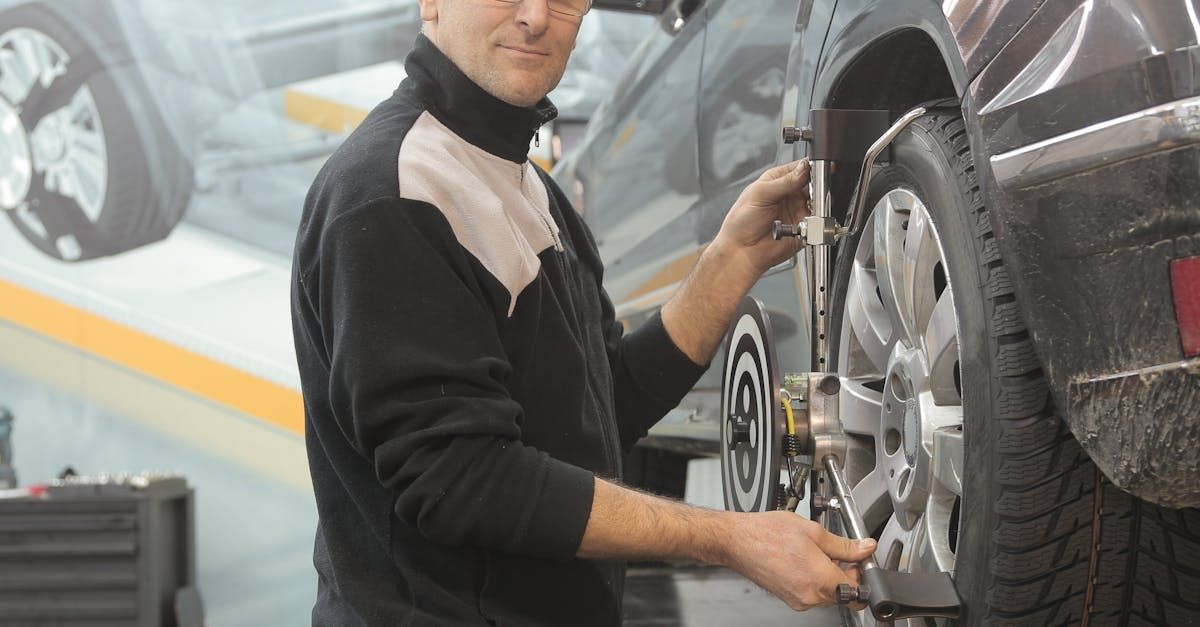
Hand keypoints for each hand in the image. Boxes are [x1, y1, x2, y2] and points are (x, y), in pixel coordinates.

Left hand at [712, 159, 811, 276]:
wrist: (741, 251)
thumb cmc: (741, 222)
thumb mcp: (760, 194)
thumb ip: (784, 182)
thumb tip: (804, 168)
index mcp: (777, 180)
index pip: (801, 167)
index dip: (811, 166)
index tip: (818, 168)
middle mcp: (789, 194)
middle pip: (814, 183)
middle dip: (818, 185)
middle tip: (812, 190)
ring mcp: (798, 210)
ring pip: (819, 201)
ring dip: (818, 203)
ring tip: (808, 207)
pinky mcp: (804, 227)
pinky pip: (819, 222)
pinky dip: (817, 220)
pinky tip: (806, 221)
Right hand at [720, 511, 875, 611]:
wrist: (737, 541)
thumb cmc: (767, 533)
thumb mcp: (813, 531)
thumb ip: (844, 544)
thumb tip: (865, 548)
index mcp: (821, 580)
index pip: (858, 590)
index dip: (861, 573)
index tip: (857, 559)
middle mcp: (810, 596)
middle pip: (843, 592)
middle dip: (844, 572)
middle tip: (835, 551)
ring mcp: (798, 600)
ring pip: (827, 593)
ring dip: (828, 574)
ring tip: (814, 552)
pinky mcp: (789, 598)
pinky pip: (811, 592)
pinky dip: (814, 578)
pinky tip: (803, 559)